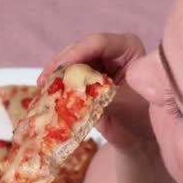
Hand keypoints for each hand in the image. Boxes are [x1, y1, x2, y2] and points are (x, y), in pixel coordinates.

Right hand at [38, 33, 153, 149]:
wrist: (139, 139)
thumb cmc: (140, 120)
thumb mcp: (120, 105)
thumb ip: (96, 95)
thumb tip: (70, 89)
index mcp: (128, 49)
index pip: (99, 43)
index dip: (76, 53)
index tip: (58, 68)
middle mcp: (112, 51)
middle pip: (80, 50)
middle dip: (61, 64)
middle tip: (44, 80)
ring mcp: (99, 63)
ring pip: (71, 62)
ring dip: (56, 75)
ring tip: (43, 88)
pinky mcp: (87, 77)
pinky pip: (69, 76)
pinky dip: (58, 84)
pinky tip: (46, 93)